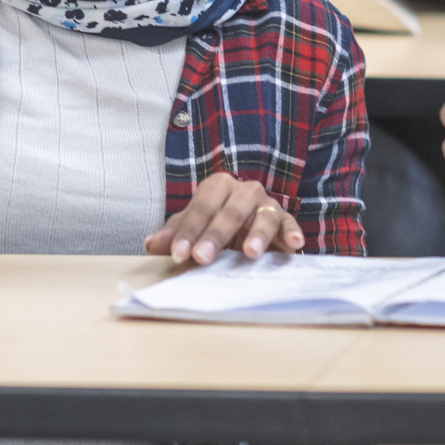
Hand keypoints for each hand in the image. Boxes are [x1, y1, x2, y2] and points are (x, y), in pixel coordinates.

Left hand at [144, 171, 304, 263]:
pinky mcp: (285, 220)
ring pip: (263, 216)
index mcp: (217, 187)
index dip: (188, 231)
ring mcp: (266, 204)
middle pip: (230, 211)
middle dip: (214, 235)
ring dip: (256, 235)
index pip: (200, 207)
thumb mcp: (193, 229)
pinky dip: (292, 232)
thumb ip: (174, 235)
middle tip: (201, 258)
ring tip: (250, 252)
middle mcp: (243, 191)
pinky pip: (289, 224)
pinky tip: (293, 244)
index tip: (178, 253)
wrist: (248, 228)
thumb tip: (151, 244)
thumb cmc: (216, 226)